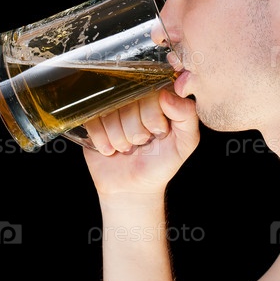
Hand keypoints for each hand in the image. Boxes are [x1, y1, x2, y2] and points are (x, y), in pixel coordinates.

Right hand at [79, 88, 199, 196]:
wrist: (133, 187)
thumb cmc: (162, 162)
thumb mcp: (185, 142)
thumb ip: (187, 116)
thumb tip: (166, 95)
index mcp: (157, 96)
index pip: (150, 93)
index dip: (152, 118)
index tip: (158, 133)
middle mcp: (133, 96)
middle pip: (127, 103)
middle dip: (135, 132)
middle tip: (141, 143)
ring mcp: (111, 106)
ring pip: (109, 113)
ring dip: (119, 139)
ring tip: (127, 147)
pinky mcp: (92, 119)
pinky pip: (92, 122)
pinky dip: (103, 142)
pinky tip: (111, 150)